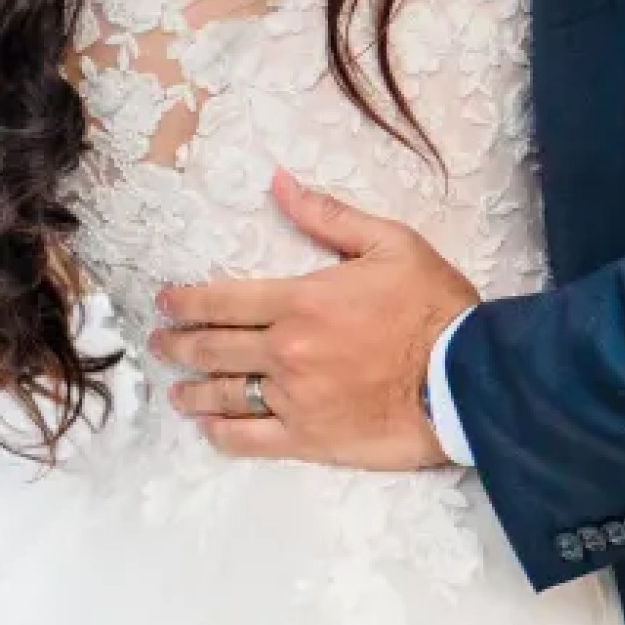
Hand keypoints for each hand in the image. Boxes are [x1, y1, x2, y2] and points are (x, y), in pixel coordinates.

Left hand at [151, 170, 478, 470]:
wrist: (465, 378)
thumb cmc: (430, 304)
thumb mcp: (388, 241)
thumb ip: (327, 215)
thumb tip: (279, 182)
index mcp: (301, 300)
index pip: (222, 301)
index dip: (185, 301)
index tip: (165, 301)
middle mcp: (286, 352)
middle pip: (213, 349)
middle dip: (178, 344)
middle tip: (159, 342)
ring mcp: (294, 400)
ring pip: (224, 397)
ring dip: (192, 390)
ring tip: (175, 389)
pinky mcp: (309, 440)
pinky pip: (250, 441)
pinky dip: (222, 434)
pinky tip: (208, 428)